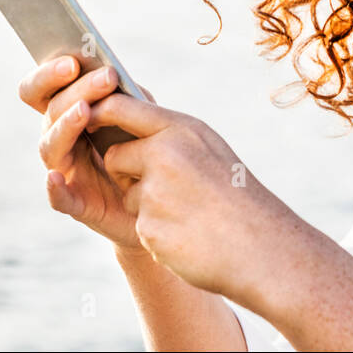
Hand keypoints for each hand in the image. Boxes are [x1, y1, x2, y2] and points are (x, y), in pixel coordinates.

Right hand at [19, 56, 157, 251]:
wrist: (163, 199)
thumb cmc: (146, 150)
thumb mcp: (140, 117)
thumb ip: (126, 97)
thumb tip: (112, 73)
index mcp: (69, 114)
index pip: (43, 90)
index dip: (49, 73)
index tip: (74, 61)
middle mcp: (60, 140)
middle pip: (50, 111)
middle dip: (76, 91)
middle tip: (106, 77)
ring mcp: (65, 171)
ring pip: (51, 146)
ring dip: (66, 125)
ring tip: (85, 111)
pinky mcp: (76, 204)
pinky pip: (58, 197)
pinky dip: (53, 188)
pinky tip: (55, 178)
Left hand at [84, 92, 290, 299]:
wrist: (261, 246)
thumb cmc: (237, 195)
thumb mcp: (208, 148)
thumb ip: (170, 135)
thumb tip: (128, 122)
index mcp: (181, 130)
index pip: (123, 106)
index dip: (101, 110)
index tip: (91, 115)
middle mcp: (164, 155)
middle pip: (114, 156)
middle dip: (127, 172)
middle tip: (166, 185)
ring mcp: (155, 193)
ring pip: (128, 196)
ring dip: (148, 205)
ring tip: (188, 212)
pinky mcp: (148, 228)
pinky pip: (139, 224)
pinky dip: (159, 230)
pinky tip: (187, 233)